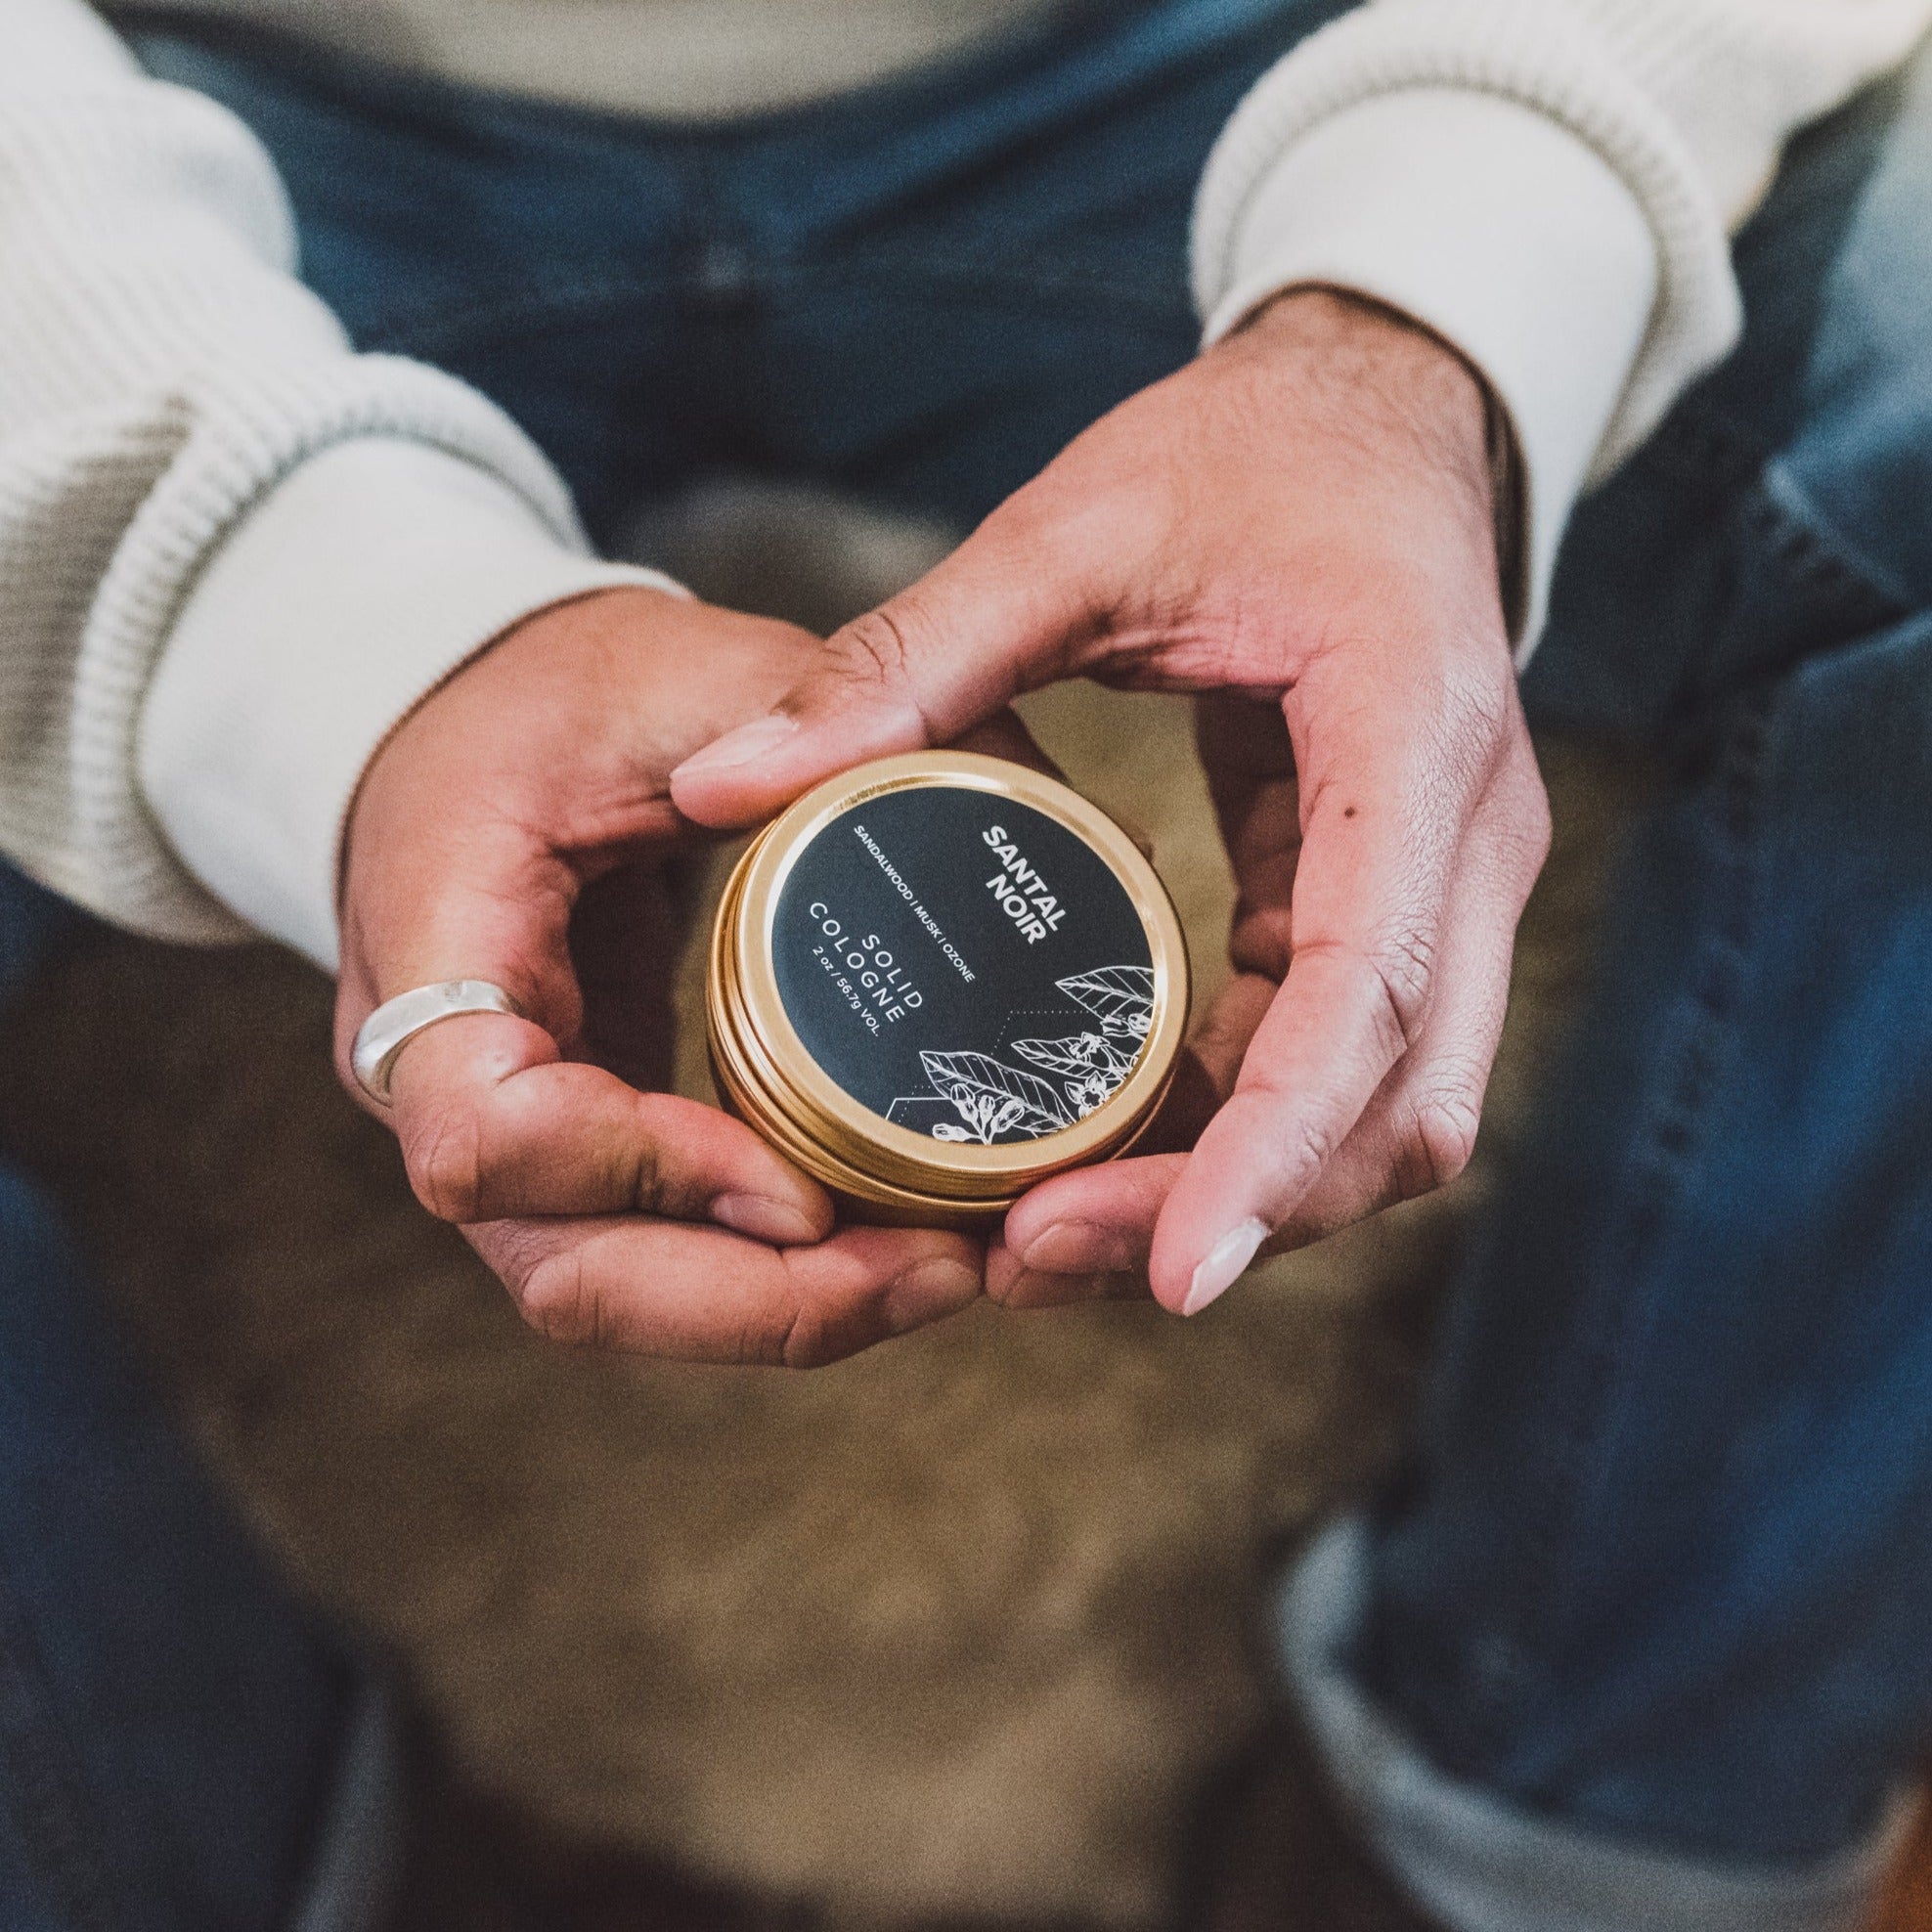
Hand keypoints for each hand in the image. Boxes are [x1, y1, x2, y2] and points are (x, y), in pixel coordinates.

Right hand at [334, 588, 980, 1364]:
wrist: (467, 725)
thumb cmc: (562, 693)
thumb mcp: (682, 669)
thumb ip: (823, 714)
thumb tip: (1001, 786)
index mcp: (432, 937)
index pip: (486, 1132)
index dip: (642, 1173)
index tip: (800, 1181)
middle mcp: (435, 1073)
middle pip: (560, 1268)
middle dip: (752, 1301)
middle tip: (932, 1271)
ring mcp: (501, 1130)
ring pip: (612, 1288)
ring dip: (778, 1309)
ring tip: (943, 1271)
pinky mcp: (572, 1149)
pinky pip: (659, 1248)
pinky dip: (774, 1271)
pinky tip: (897, 1242)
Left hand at [669, 290, 1550, 1315]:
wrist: (1387, 412)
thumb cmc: (1249, 453)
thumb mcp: (1075, 533)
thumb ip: (907, 659)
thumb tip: (722, 789)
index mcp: (1406, 734)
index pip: (1369, 989)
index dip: (1275, 1147)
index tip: (1174, 1272)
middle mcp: (1465, 839)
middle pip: (1396, 1105)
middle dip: (1241, 1208)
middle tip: (1037, 1256)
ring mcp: (1450, 885)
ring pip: (1387, 1113)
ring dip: (1246, 1194)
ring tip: (1049, 1232)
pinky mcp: (1395, 905)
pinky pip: (1341, 1060)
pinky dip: (1243, 1129)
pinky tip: (1111, 1149)